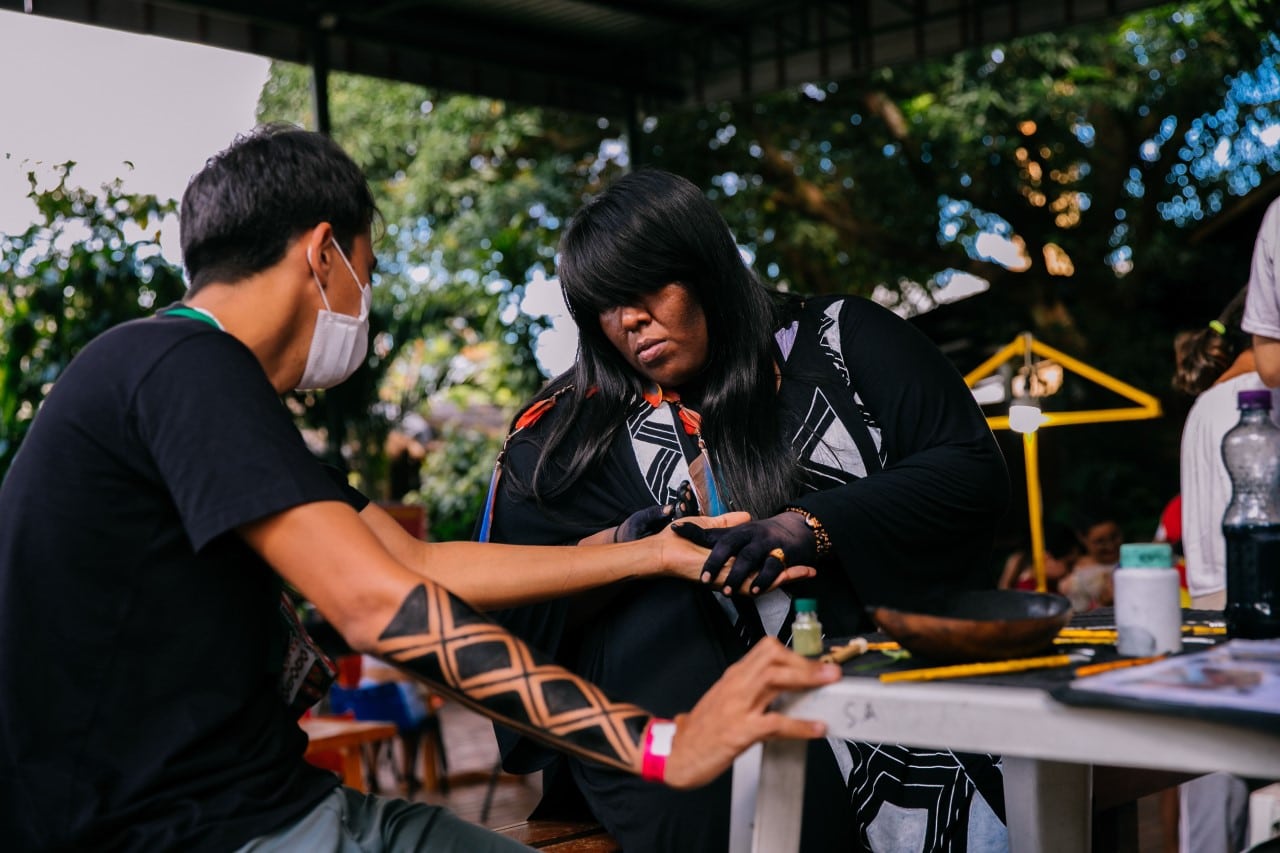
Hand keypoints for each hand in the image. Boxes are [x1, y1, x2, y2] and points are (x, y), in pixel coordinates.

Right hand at [608, 481, 698, 542]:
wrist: (630, 534)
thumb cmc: (633, 529)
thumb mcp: (640, 521)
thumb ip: (655, 514)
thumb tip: (671, 508)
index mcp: (670, 539)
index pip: (681, 527)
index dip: (682, 514)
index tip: (681, 502)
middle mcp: (678, 533)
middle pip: (688, 519)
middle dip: (687, 503)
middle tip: (685, 491)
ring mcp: (679, 526)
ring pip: (688, 512)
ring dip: (687, 498)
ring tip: (685, 485)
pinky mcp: (677, 519)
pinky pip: (684, 508)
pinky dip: (684, 496)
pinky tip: (684, 485)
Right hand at [661, 637, 839, 788]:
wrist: (676, 754)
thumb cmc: (702, 730)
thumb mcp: (726, 701)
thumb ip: (753, 692)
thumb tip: (790, 691)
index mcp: (734, 677)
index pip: (766, 649)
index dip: (794, 652)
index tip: (816, 661)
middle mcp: (736, 686)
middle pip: (773, 657)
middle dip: (806, 661)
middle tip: (831, 671)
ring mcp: (737, 707)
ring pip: (775, 679)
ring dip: (807, 679)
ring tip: (830, 685)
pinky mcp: (739, 732)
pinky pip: (775, 723)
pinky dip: (800, 725)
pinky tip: (816, 728)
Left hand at [675, 511, 817, 594]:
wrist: (793, 530)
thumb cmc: (757, 535)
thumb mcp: (733, 533)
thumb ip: (707, 534)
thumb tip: (677, 528)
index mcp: (738, 531)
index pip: (719, 542)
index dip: (710, 558)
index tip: (700, 576)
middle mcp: (752, 535)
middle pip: (734, 548)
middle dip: (722, 567)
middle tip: (710, 583)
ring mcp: (767, 543)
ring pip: (752, 558)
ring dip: (740, 575)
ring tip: (731, 591)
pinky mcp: (784, 553)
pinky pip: (774, 567)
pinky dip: (766, 578)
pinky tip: (756, 589)